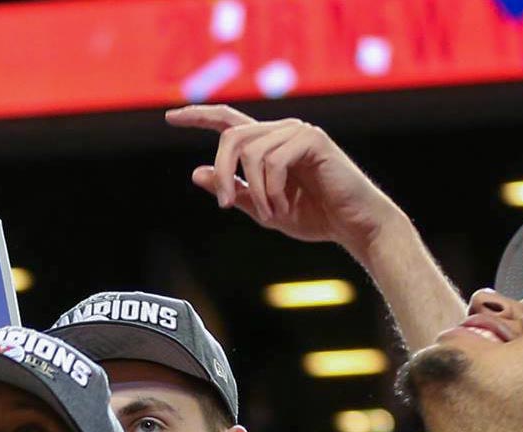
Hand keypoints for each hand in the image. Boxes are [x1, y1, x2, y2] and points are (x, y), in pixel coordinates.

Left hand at [166, 104, 403, 256]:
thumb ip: (232, 190)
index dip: (198, 116)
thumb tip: (195, 172)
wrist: (352, 225)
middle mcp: (281, 131)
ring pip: (250, 153)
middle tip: (225, 204)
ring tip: (269, 214)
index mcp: (267, 144)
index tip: (170, 117)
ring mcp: (298, 132)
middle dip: (222, 173)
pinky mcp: (312, 140)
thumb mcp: (261, 208)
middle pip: (230, 138)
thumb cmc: (312, 216)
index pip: (227, 121)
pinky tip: (281, 207)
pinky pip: (273, 161)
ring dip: (253, 191)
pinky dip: (270, 190)